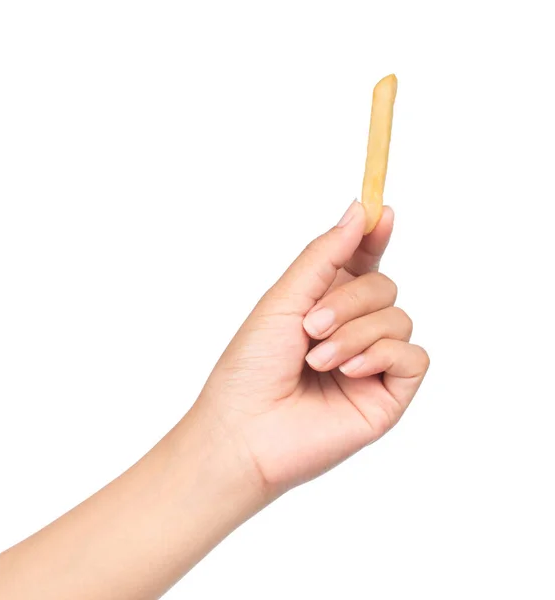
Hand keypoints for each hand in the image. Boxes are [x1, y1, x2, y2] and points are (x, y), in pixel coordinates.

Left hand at [195, 201, 428, 497]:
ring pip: (399, 318)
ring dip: (357, 333)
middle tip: (311, 326)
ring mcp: (372, 363)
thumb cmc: (251, 366)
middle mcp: (353, 330)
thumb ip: (325, 256)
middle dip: (350, 300)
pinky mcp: (388, 394)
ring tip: (318, 359)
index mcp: (325, 304)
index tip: (382, 215)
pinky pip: (413, 357)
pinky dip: (382, 355)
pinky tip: (350, 372)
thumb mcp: (284, 298)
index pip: (362, 263)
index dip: (374, 238)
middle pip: (384, 286)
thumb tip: (359, 211)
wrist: (245, 431)